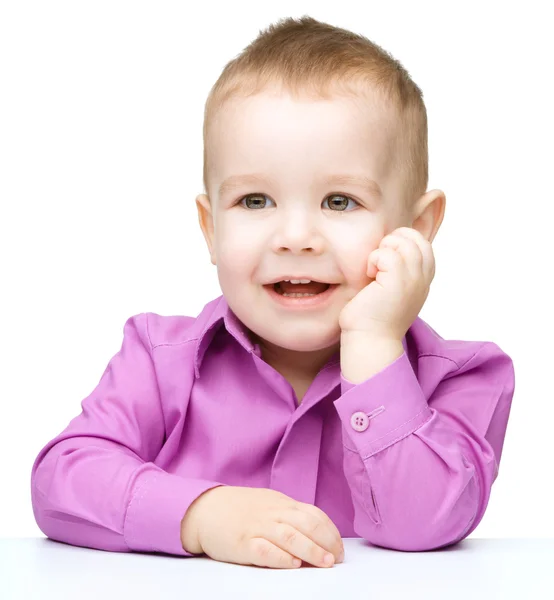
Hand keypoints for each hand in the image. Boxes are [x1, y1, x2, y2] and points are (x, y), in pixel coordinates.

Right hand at [181, 485, 343, 568]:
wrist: (204, 508)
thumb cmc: (239, 509)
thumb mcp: (268, 504)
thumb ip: (289, 516)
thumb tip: (317, 534)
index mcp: (281, 503)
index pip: (313, 514)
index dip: (330, 532)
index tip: (339, 548)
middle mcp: (272, 513)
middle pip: (306, 524)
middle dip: (326, 542)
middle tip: (337, 558)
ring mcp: (257, 527)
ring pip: (289, 536)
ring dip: (310, 550)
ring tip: (324, 563)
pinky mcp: (242, 543)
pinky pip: (264, 550)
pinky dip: (280, 557)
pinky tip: (292, 564)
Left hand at [338, 227, 434, 339]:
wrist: (370, 341)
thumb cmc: (373, 317)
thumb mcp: (393, 290)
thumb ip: (399, 270)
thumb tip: (389, 248)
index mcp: (423, 280)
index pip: (423, 244)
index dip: (402, 241)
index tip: (385, 259)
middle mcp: (423, 279)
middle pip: (417, 239)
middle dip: (393, 240)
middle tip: (378, 261)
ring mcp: (413, 280)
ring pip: (404, 242)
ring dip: (383, 249)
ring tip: (374, 269)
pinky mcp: (398, 282)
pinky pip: (388, 254)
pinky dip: (373, 259)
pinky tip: (369, 276)